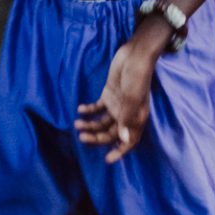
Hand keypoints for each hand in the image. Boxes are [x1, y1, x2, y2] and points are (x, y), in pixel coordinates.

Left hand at [75, 36, 158, 162]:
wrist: (135, 54)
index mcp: (136, 118)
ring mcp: (117, 105)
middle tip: (82, 137)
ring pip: (102, 122)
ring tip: (77, 124)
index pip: (129, 140)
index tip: (107, 159)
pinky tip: (80, 110)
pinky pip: (97, 108)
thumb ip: (127, 118)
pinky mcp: (109, 94)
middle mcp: (126, 114)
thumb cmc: (137, 77)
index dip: (120, 151)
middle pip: (110, 133)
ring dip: (90, 125)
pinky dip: (89, 111)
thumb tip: (123, 139)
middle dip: (96, 138)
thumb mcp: (133, 98)